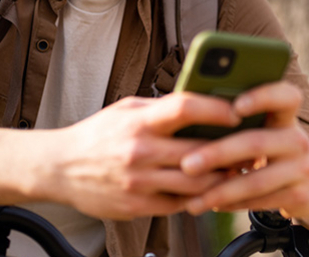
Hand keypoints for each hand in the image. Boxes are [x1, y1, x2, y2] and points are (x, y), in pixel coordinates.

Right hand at [38, 92, 241, 220]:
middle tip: (250, 148)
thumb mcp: (125, 110)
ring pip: (196, 184)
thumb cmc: (97, 135)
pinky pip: (179, 205)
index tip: (238, 111)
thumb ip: (161, 108)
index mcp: (138, 122)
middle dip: (230, 152)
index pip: (186, 108)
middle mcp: (139, 152)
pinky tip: (207, 190)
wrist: (58, 168)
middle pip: (200, 151)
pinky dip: (197, 198)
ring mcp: (138, 183)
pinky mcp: (136, 207)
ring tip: (235, 171)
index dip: (217, 109)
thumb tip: (202, 102)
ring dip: (221, 179)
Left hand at [178, 81, 308, 231]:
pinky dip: (231, 204)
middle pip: (256, 143)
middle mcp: (298, 140)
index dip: (262, 97)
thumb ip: (245, 122)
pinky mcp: (299, 197)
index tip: (236, 105)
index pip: (285, 96)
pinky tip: (210, 204)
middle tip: (186, 164)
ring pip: (255, 181)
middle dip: (218, 154)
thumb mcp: (273, 130)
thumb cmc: (279, 149)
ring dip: (219, 191)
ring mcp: (301, 169)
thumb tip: (192, 116)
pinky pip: (258, 202)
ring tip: (192, 198)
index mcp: (287, 117)